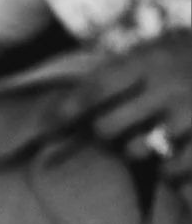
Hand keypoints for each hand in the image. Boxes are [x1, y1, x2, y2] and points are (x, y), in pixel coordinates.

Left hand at [50, 32, 191, 184]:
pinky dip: (169, 172)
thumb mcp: (154, 52)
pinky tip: (173, 159)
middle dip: (105, 132)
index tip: (46, 125)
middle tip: (114, 128)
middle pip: (108, 127)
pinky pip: (173, 171)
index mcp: (150, 60)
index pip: (97, 87)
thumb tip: (57, 106)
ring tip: (151, 138)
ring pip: (137, 152)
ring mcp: (191, 113)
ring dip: (137, 151)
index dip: (67, 109)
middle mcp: (169, 85)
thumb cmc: (186, 59)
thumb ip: (116, 72)